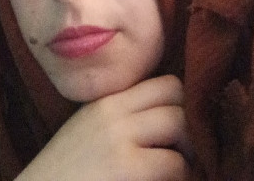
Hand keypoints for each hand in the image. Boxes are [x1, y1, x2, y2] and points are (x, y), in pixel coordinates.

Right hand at [17, 75, 191, 180]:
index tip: (176, 130)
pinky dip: (178, 176)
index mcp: (105, 101)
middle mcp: (113, 111)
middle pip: (176, 95)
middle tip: (182, 151)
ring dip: (187, 150)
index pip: (162, 82)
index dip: (179, 104)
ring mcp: (119, 137)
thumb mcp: (88, 132)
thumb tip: (167, 117)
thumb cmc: (65, 176)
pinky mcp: (127, 168)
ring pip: (180, 124)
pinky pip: (174, 163)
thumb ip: (120, 117)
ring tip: (177, 170)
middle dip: (188, 123)